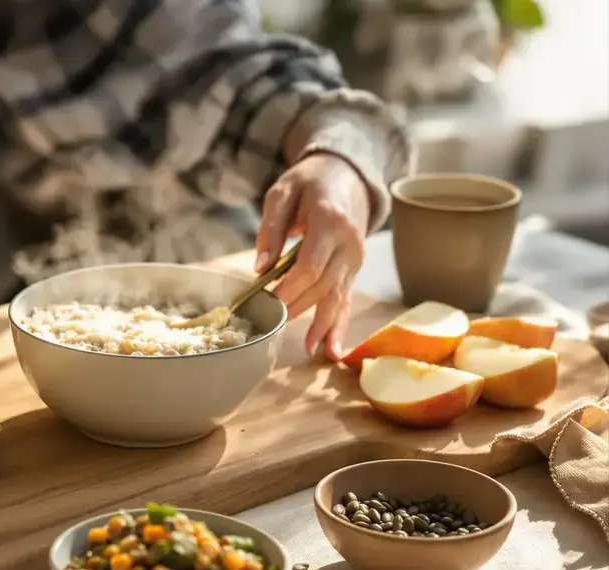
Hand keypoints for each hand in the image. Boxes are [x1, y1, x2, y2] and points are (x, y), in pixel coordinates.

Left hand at [255, 153, 369, 360]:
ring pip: (336, 296)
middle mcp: (349, 243)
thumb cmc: (309, 182)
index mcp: (331, 221)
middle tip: (272, 323)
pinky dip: (340, 326)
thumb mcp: (282, 193)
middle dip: (297, 307)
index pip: (310, 264)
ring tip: (309, 349)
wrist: (347, 174)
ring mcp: (355, 258)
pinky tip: (333, 349)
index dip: (289, 286)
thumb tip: (260, 269)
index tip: (267, 300)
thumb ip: (271, 229)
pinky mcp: (354, 269)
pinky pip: (346, 300)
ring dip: (321, 324)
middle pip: (322, 285)